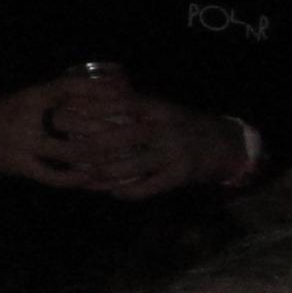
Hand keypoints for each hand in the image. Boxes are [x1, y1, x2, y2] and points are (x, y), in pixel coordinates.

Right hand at [0, 77, 116, 188]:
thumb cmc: (0, 116)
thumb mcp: (24, 100)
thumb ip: (53, 98)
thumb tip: (96, 90)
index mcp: (29, 96)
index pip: (68, 87)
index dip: (97, 89)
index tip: (125, 92)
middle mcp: (26, 117)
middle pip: (76, 122)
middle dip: (108, 128)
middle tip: (135, 130)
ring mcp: (22, 143)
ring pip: (68, 152)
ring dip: (97, 157)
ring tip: (120, 158)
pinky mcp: (18, 165)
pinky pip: (51, 175)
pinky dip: (73, 178)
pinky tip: (89, 179)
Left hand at [68, 95, 247, 200]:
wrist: (225, 144)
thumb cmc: (181, 125)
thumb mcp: (160, 109)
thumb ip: (131, 106)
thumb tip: (88, 101)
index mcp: (159, 109)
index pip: (123, 103)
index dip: (93, 107)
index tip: (66, 110)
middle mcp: (166, 129)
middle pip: (123, 136)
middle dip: (92, 144)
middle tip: (66, 148)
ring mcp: (174, 154)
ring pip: (132, 165)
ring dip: (104, 172)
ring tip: (83, 175)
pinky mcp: (179, 176)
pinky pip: (147, 187)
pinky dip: (127, 190)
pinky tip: (111, 191)